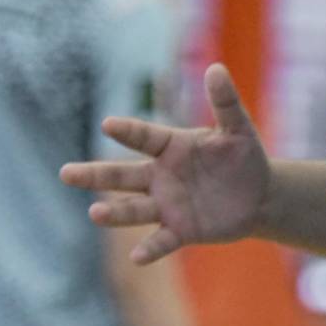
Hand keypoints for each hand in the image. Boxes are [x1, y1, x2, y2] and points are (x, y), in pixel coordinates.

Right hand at [59, 63, 271, 264]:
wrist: (259, 195)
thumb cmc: (243, 156)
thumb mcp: (238, 128)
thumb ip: (225, 102)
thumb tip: (216, 68)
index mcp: (171, 147)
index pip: (145, 137)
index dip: (128, 131)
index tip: (109, 124)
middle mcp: (160, 176)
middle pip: (122, 176)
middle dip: (95, 175)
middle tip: (66, 174)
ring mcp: (167, 204)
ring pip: (134, 209)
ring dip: (115, 212)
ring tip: (95, 213)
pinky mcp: (181, 230)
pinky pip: (162, 241)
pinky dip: (150, 249)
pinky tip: (137, 257)